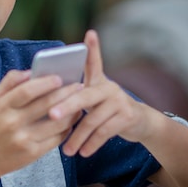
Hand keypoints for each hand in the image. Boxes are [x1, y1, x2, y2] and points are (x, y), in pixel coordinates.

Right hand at [0, 69, 82, 176]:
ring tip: (79, 104)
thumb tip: (31, 71)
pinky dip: (67, 129)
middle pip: (46, 104)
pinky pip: (56, 138)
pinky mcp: (32, 153)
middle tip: (78, 86)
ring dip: (71, 112)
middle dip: (66, 93)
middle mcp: (13, 122)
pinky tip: (70, 122)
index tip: (60, 78)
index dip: (46, 82)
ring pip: (56, 122)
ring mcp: (24, 139)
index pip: (28, 90)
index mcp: (3, 106)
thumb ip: (10, 82)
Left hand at [54, 30, 146, 156]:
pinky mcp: (127, 117)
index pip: (93, 62)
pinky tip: (82, 153)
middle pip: (85, 96)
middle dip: (66, 106)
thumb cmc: (106, 110)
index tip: (90, 33)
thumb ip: (78, 95)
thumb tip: (49, 102)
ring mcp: (119, 101)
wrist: (139, 123)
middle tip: (51, 115)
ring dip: (78, 137)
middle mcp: (109, 87)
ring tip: (66, 151)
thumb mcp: (95, 98)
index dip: (93, 48)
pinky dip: (91, 144)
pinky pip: (104, 132)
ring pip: (93, 120)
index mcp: (98, 81)